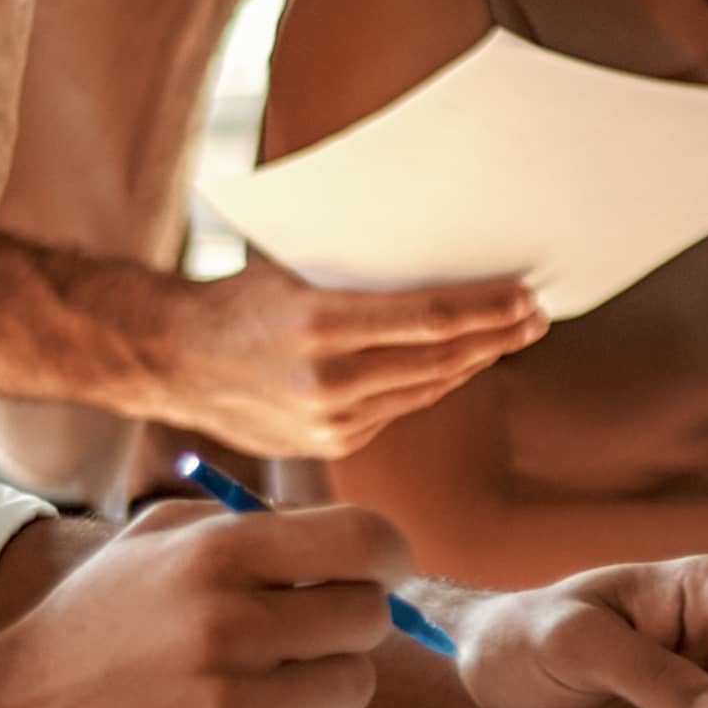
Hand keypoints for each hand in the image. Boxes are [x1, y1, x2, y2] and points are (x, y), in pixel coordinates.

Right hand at [0, 499, 404, 707]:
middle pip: (370, 618)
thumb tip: (350, 540)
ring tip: (253, 686)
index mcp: (215, 556)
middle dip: (347, 624)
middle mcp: (229, 627)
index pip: (364, 540)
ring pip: (352, 686)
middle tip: (301, 636)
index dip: (388, 555)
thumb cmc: (92, 627)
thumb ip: (248, 527)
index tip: (380, 571)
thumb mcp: (151, 543)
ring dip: (318, 685)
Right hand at [117, 260, 546, 458]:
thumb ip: (361, 276)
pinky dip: (431, 383)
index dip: (488, 309)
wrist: (172, 360)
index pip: (431, 319)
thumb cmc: (237, 298)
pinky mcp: (329, 443)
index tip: (526, 297)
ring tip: (508, 336)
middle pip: (441, 360)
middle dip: (496, 336)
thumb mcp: (295, 269)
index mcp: (320, 323)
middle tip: (534, 316)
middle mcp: (329, 380)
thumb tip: (440, 264)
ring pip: (426, 388)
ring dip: (472, 362)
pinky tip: (455, 363)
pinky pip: (399, 409)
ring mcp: (330, 421)